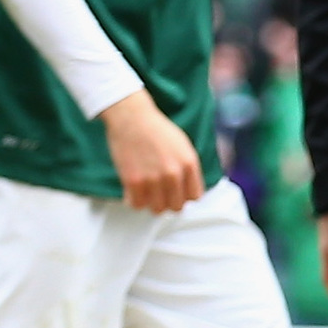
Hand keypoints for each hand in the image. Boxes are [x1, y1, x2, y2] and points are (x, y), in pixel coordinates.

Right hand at [101, 90, 203, 214]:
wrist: (132, 118)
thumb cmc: (157, 131)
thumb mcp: (184, 147)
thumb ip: (189, 169)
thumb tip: (189, 192)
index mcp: (189, 164)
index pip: (194, 197)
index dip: (184, 195)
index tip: (176, 191)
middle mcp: (173, 173)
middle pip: (176, 206)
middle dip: (169, 201)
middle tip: (159, 192)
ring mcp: (153, 178)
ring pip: (157, 209)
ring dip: (152, 203)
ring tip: (147, 192)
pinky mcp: (132, 181)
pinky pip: (137, 205)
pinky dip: (135, 201)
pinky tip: (134, 191)